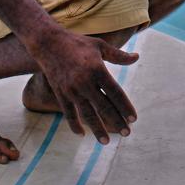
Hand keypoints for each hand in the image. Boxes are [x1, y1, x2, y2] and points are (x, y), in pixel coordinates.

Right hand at [31, 28, 138, 143]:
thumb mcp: (100, 46)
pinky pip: (69, 113)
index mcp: (97, 69)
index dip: (125, 107)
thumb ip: (119, 55)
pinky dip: (74, 124)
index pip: (115, 93)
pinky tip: (82, 135)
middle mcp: (85, 82)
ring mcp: (71, 89)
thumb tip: (137, 58)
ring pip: (87, 114)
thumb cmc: (78, 43)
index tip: (133, 119)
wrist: (48, 43)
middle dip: (116, 121)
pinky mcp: (60, 93)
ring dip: (97, 129)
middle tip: (127, 133)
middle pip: (104, 106)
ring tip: (106, 142)